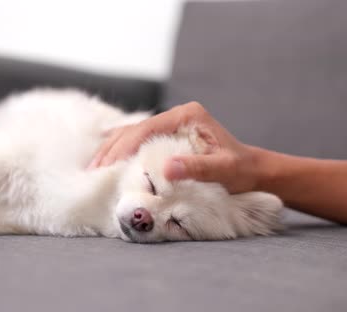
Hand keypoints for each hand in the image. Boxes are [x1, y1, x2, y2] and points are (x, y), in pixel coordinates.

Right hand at [88, 101, 262, 193]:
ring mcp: (171, 124)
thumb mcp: (224, 170)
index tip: (107, 167)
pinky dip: (121, 152)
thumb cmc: (241, 171)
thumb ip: (198, 168)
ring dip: (112, 150)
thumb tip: (166, 168)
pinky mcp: (168, 136)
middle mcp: (176, 115)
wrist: (252, 171)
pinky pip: (138, 141)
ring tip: (94, 170)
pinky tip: (108, 163)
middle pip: (134, 129)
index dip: (124, 147)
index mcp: (187, 115)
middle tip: (93, 171)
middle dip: (112, 149)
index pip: (147, 128)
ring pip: (132, 133)